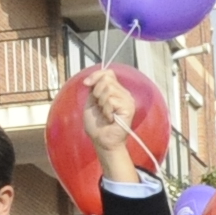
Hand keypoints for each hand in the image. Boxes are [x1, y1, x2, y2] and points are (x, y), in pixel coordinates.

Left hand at [83, 66, 141, 183]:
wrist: (102, 141)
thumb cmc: (97, 126)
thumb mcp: (91, 103)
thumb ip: (93, 89)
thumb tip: (91, 79)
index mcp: (115, 91)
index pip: (108, 73)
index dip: (96, 75)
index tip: (86, 84)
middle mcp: (123, 93)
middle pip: (107, 79)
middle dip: (97, 92)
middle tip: (99, 106)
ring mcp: (127, 100)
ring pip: (108, 89)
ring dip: (101, 103)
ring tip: (105, 114)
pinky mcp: (129, 107)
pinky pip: (111, 100)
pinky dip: (106, 110)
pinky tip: (110, 118)